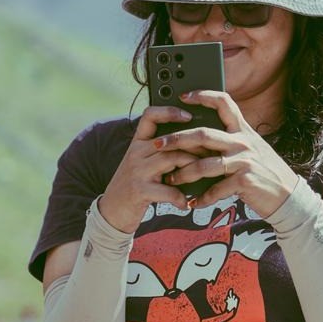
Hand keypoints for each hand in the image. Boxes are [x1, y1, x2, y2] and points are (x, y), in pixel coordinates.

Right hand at [98, 106, 200, 232]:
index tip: (188, 115)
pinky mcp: (139, 190)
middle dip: (194, 147)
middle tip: (211, 154)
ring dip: (191, 169)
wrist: (112, 210)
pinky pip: (168, 190)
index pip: (150, 115)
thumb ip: (160, 152)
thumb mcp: (142, 162)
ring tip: (200, 177)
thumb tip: (194, 144)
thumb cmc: (134, 185)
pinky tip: (186, 203)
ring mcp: (137, 171)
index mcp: (138, 143)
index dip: (169, 111)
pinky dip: (181, 198)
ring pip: (172, 159)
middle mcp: (136, 152)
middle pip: (171, 140)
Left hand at [154, 90, 298, 218]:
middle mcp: (243, 142)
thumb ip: (230, 140)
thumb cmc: (264, 171)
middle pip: (203, 134)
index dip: (202, 96)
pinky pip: (215, 189)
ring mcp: (244, 161)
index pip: (223, 102)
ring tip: (172, 179)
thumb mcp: (251, 148)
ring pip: (205, 164)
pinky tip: (193, 201)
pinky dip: (202, 197)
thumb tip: (199, 136)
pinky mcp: (244, 181)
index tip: (183, 96)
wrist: (287, 195)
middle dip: (177, 138)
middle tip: (159, 144)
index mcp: (243, 130)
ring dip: (184, 173)